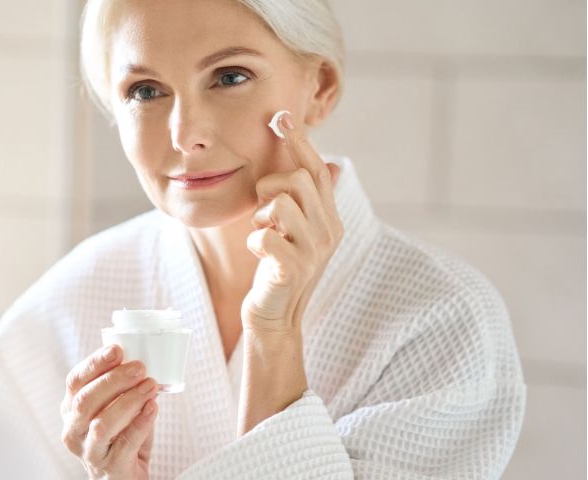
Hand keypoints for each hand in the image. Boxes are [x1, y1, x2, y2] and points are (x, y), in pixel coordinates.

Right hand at [60, 345, 159, 479]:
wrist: (124, 477)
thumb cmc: (120, 436)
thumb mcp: (114, 408)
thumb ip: (121, 388)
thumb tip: (140, 359)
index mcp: (71, 409)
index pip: (75, 382)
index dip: (94, 363)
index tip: (116, 350)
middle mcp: (73, 431)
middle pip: (85, 401)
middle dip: (113, 380)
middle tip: (139, 367)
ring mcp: (89, 452)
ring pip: (101, 424)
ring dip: (128, 401)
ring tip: (150, 386)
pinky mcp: (110, 468)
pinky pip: (125, 443)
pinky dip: (140, 423)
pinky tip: (153, 408)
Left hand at [244, 110, 342, 334]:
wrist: (275, 317)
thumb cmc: (279, 269)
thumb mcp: (296, 231)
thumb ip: (307, 200)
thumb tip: (333, 163)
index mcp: (330, 218)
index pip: (318, 170)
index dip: (300, 142)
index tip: (281, 116)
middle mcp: (328, 231)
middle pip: (298, 179)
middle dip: (270, 187)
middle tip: (264, 212)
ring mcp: (313, 251)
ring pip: (281, 203)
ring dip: (262, 216)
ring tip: (264, 234)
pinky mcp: (293, 269)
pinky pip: (265, 235)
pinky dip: (254, 241)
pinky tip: (259, 254)